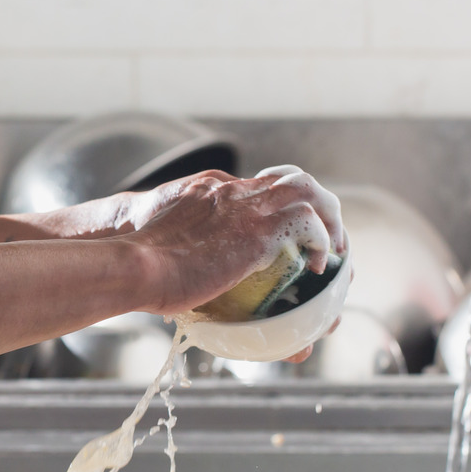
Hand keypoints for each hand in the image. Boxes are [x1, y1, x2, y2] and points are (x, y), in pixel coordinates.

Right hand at [123, 168, 346, 316]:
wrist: (135, 264)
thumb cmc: (139, 267)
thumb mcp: (163, 248)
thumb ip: (181, 255)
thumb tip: (178, 291)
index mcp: (211, 191)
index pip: (260, 186)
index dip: (282, 206)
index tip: (292, 232)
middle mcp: (232, 190)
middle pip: (292, 180)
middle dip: (319, 205)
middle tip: (328, 239)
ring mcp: (246, 207)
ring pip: (309, 191)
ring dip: (330, 219)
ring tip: (335, 251)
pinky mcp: (257, 231)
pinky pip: (308, 225)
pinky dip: (322, 243)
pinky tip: (318, 267)